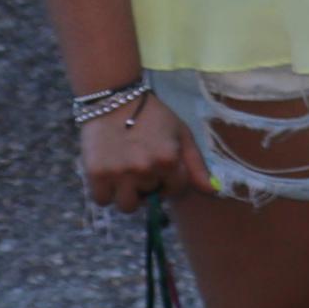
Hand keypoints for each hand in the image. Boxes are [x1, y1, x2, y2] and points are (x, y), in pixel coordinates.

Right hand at [79, 96, 201, 210]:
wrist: (113, 101)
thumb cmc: (152, 116)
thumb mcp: (180, 133)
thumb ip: (196, 165)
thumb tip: (212, 191)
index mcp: (168, 160)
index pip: (176, 189)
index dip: (170, 180)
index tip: (162, 168)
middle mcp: (144, 170)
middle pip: (150, 197)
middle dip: (149, 184)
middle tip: (141, 164)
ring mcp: (119, 173)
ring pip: (127, 205)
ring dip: (127, 194)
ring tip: (125, 174)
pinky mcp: (96, 174)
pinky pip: (102, 200)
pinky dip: (105, 192)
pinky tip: (109, 174)